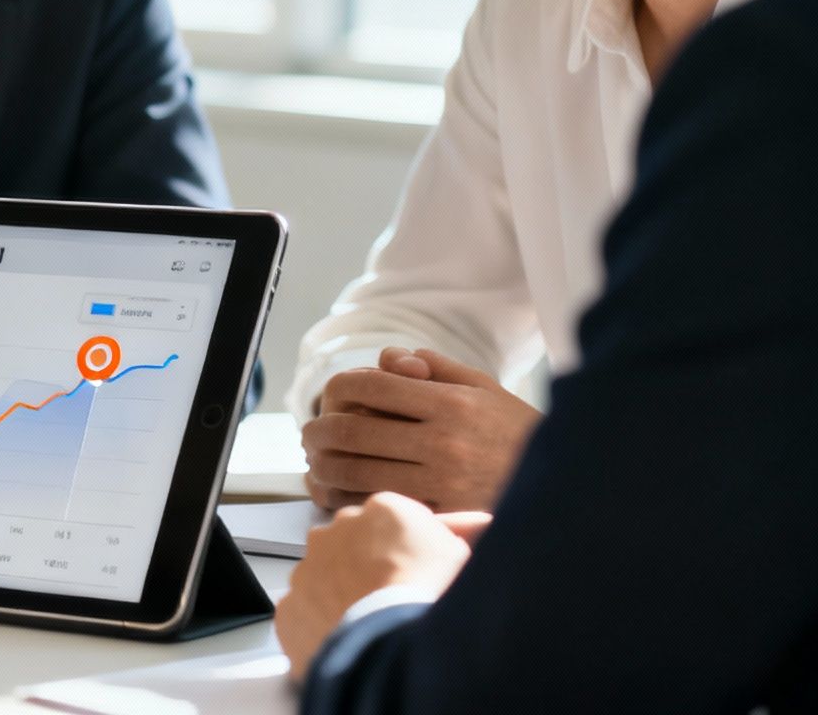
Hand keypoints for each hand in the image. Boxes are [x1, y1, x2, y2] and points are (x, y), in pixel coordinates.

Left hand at [275, 493, 478, 680]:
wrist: (390, 633)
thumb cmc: (429, 591)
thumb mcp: (460, 552)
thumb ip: (458, 532)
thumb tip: (478, 524)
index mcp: (381, 510)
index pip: (391, 524)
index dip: (404, 550)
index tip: (413, 571)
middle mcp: (335, 531)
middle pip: (351, 548)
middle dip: (366, 568)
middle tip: (391, 598)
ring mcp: (306, 570)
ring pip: (323, 580)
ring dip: (340, 597)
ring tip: (370, 624)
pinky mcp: (290, 607)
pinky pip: (304, 615)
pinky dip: (320, 626)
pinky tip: (346, 640)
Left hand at [302, 347, 540, 511]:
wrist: (569, 485)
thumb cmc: (516, 433)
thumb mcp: (484, 388)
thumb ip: (433, 368)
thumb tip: (385, 358)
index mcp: (450, 404)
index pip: (370, 387)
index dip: (338, 388)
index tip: (332, 395)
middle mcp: (443, 442)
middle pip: (352, 431)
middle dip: (318, 431)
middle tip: (309, 434)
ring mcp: (441, 484)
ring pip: (356, 473)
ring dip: (323, 467)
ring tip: (317, 462)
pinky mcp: (441, 518)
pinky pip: (379, 508)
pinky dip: (349, 501)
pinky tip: (339, 494)